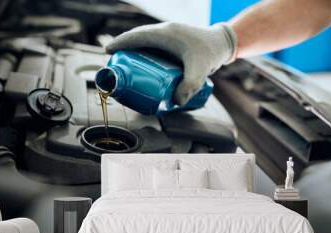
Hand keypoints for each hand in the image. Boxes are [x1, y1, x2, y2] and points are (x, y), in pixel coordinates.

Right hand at [106, 22, 236, 105]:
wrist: (222, 43)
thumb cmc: (210, 52)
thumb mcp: (200, 70)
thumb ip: (189, 86)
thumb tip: (176, 102)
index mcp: (165, 34)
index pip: (136, 37)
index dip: (121, 43)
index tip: (109, 51)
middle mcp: (163, 32)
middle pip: (136, 39)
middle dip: (123, 49)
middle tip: (115, 64)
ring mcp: (166, 35)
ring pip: (143, 41)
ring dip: (132, 51)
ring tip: (124, 66)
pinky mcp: (170, 40)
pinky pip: (150, 44)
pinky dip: (142, 52)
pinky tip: (141, 64)